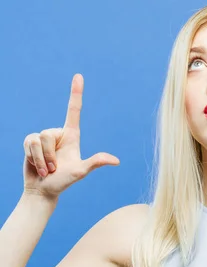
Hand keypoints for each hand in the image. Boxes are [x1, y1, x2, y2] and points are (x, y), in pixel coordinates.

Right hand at [23, 74, 119, 198]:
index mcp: (72, 135)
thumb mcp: (80, 171)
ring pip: (39, 139)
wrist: (43, 190)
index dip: (76, 92)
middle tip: (55, 168)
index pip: (74, 110)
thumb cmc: (64, 182)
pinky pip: (29, 143)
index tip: (78, 76)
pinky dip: (34, 158)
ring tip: (47, 169)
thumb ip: (95, 163)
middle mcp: (57, 133)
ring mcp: (43, 137)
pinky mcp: (30, 142)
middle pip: (50, 133)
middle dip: (50, 155)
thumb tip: (116, 160)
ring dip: (42, 159)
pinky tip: (37, 166)